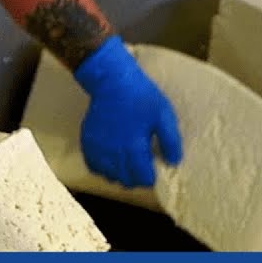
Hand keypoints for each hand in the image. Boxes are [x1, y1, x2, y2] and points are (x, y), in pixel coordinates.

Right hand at [73, 36, 182, 187]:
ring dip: (120, 175)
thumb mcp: (164, 115)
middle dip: (136, 179)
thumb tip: (174, 162)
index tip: (155, 173)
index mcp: (133, 146)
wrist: (112, 82)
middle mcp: (113, 152)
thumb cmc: (141, 97)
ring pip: (109, 176)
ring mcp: (97, 149)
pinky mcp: (87, 143)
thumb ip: (170, 141)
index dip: (150, 178)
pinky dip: (104, 168)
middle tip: (144, 169)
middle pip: (125, 180)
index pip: (141, 177)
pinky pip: (94, 167)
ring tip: (130, 164)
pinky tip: (114, 160)